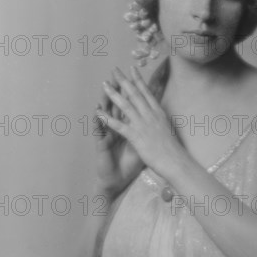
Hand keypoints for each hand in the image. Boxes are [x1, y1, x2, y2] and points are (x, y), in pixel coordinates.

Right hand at [94, 69, 144, 199]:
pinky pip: (99, 131)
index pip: (130, 107)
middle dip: (117, 91)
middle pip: (117, 107)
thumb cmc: (129, 164)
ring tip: (105, 89)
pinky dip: (98, 122)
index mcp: (127, 127)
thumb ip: (147, 133)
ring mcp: (107, 135)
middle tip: (117, 76)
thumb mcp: (142, 146)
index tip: (136, 79)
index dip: (132, 94)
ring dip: (105, 103)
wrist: (117, 180)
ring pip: (105, 115)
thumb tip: (159, 122)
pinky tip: (96, 112)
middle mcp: (116, 128)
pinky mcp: (101, 144)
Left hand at [98, 65, 183, 177]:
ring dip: (113, 94)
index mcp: (158, 112)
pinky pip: (119, 125)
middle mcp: (150, 115)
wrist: (175, 161)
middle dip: (123, 81)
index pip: (146, 92)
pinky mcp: (136, 136)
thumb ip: (160, 119)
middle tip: (114, 70)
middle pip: (134, 94)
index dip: (138, 80)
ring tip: (104, 84)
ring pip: (125, 105)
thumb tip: (159, 114)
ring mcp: (143, 124)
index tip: (132, 69)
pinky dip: (107, 119)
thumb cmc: (173, 148)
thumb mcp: (168, 128)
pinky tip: (99, 113)